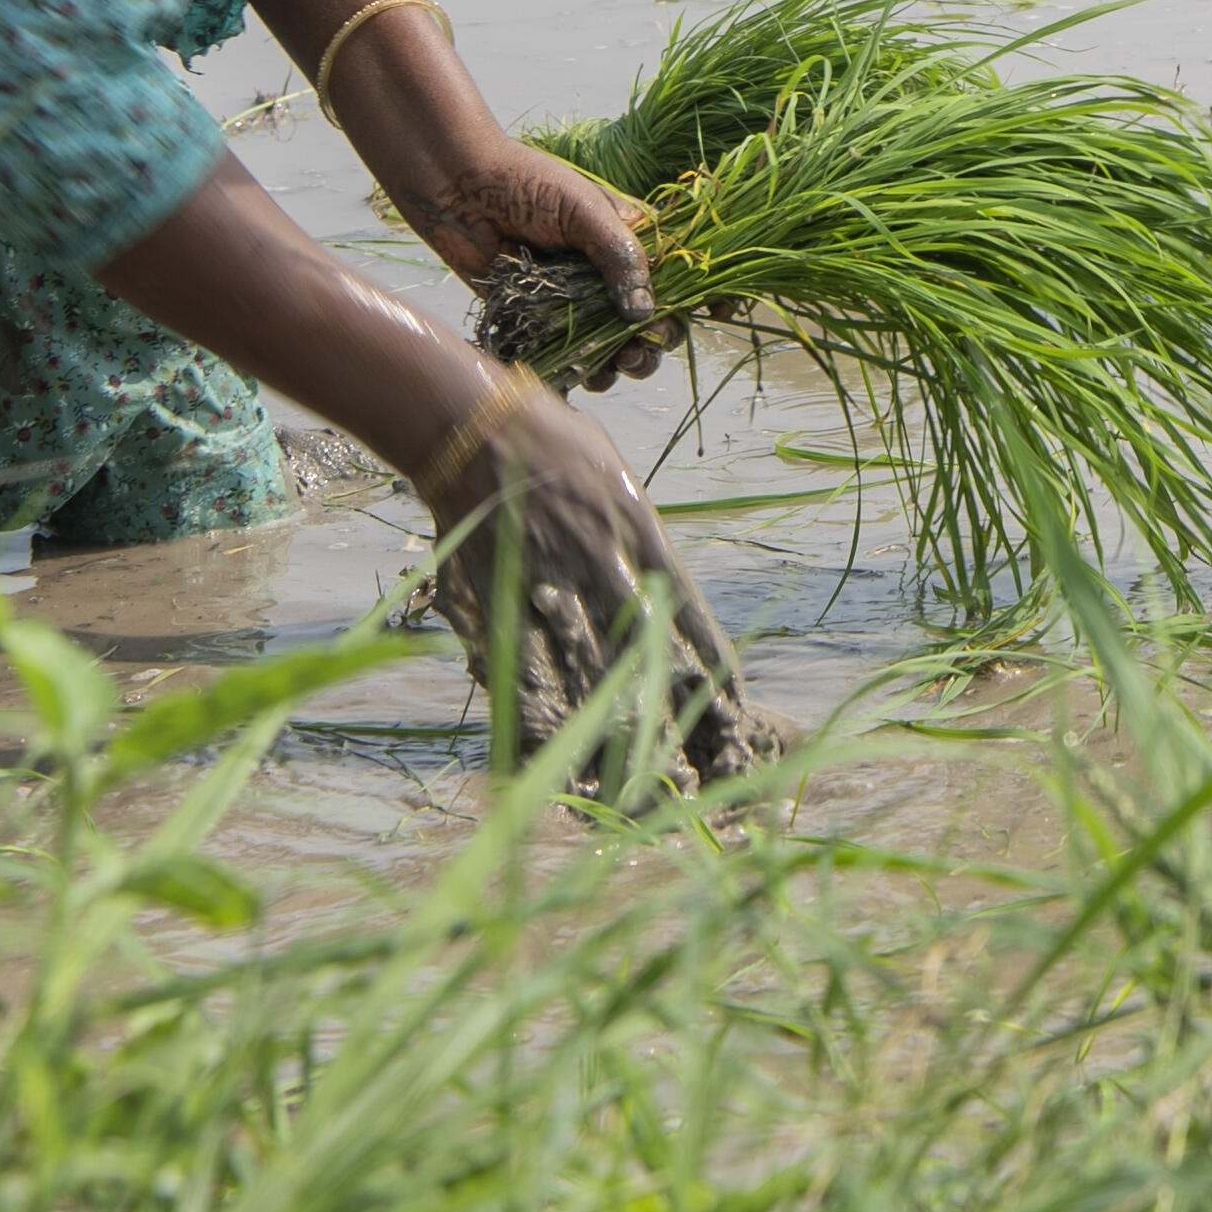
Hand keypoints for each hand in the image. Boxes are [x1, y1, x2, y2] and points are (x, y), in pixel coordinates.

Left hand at [366, 123, 663, 379]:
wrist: (457, 188)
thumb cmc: (526, 182)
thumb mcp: (585, 209)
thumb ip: (619, 256)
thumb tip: (644, 314)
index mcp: (627, 241)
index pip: (669, 282)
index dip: (678, 309)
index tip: (671, 330)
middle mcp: (603, 275)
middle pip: (642, 324)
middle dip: (647, 347)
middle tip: (635, 355)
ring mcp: (571, 300)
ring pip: (605, 347)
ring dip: (614, 365)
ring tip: (609, 369)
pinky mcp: (536, 319)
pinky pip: (563, 354)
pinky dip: (573, 371)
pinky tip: (575, 375)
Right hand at [412, 377, 776, 796]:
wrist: (476, 426)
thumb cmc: (555, 444)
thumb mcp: (618, 482)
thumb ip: (638, 538)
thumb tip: (660, 593)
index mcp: (640, 534)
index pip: (689, 614)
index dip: (711, 668)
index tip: (735, 712)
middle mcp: (602, 567)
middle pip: (641, 659)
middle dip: (663, 719)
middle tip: (686, 773)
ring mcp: (547, 586)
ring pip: (580, 674)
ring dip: (600, 732)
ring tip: (618, 786)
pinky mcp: (496, 597)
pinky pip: (516, 666)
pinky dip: (529, 711)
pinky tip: (539, 751)